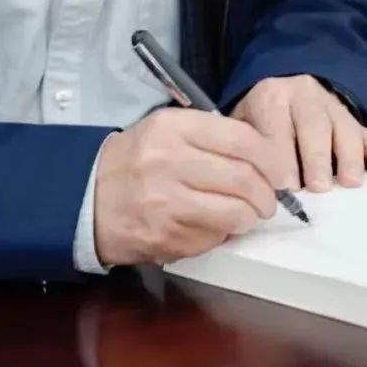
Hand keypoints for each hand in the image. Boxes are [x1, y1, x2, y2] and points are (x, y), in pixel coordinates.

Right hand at [92, 108, 285, 266]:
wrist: (87, 197)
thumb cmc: (136, 160)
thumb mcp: (168, 129)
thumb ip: (213, 136)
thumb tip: (263, 157)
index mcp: (174, 128)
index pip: (242, 139)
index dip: (271, 158)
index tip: (278, 170)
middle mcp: (170, 161)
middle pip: (245, 178)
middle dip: (267, 194)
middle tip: (268, 199)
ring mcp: (166, 202)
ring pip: (234, 212)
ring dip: (250, 217)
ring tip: (248, 214)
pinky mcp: (164, 236)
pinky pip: (213, 237)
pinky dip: (224, 234)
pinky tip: (217, 226)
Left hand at [231, 75, 366, 192]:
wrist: (280, 92)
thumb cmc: (258, 123)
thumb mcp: (242, 127)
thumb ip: (248, 151)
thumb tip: (254, 189)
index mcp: (271, 97)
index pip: (276, 126)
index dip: (280, 157)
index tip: (284, 188)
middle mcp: (304, 96)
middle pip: (313, 124)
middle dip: (316, 157)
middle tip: (319, 187)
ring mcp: (332, 105)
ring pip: (344, 127)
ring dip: (349, 156)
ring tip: (350, 183)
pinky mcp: (352, 118)